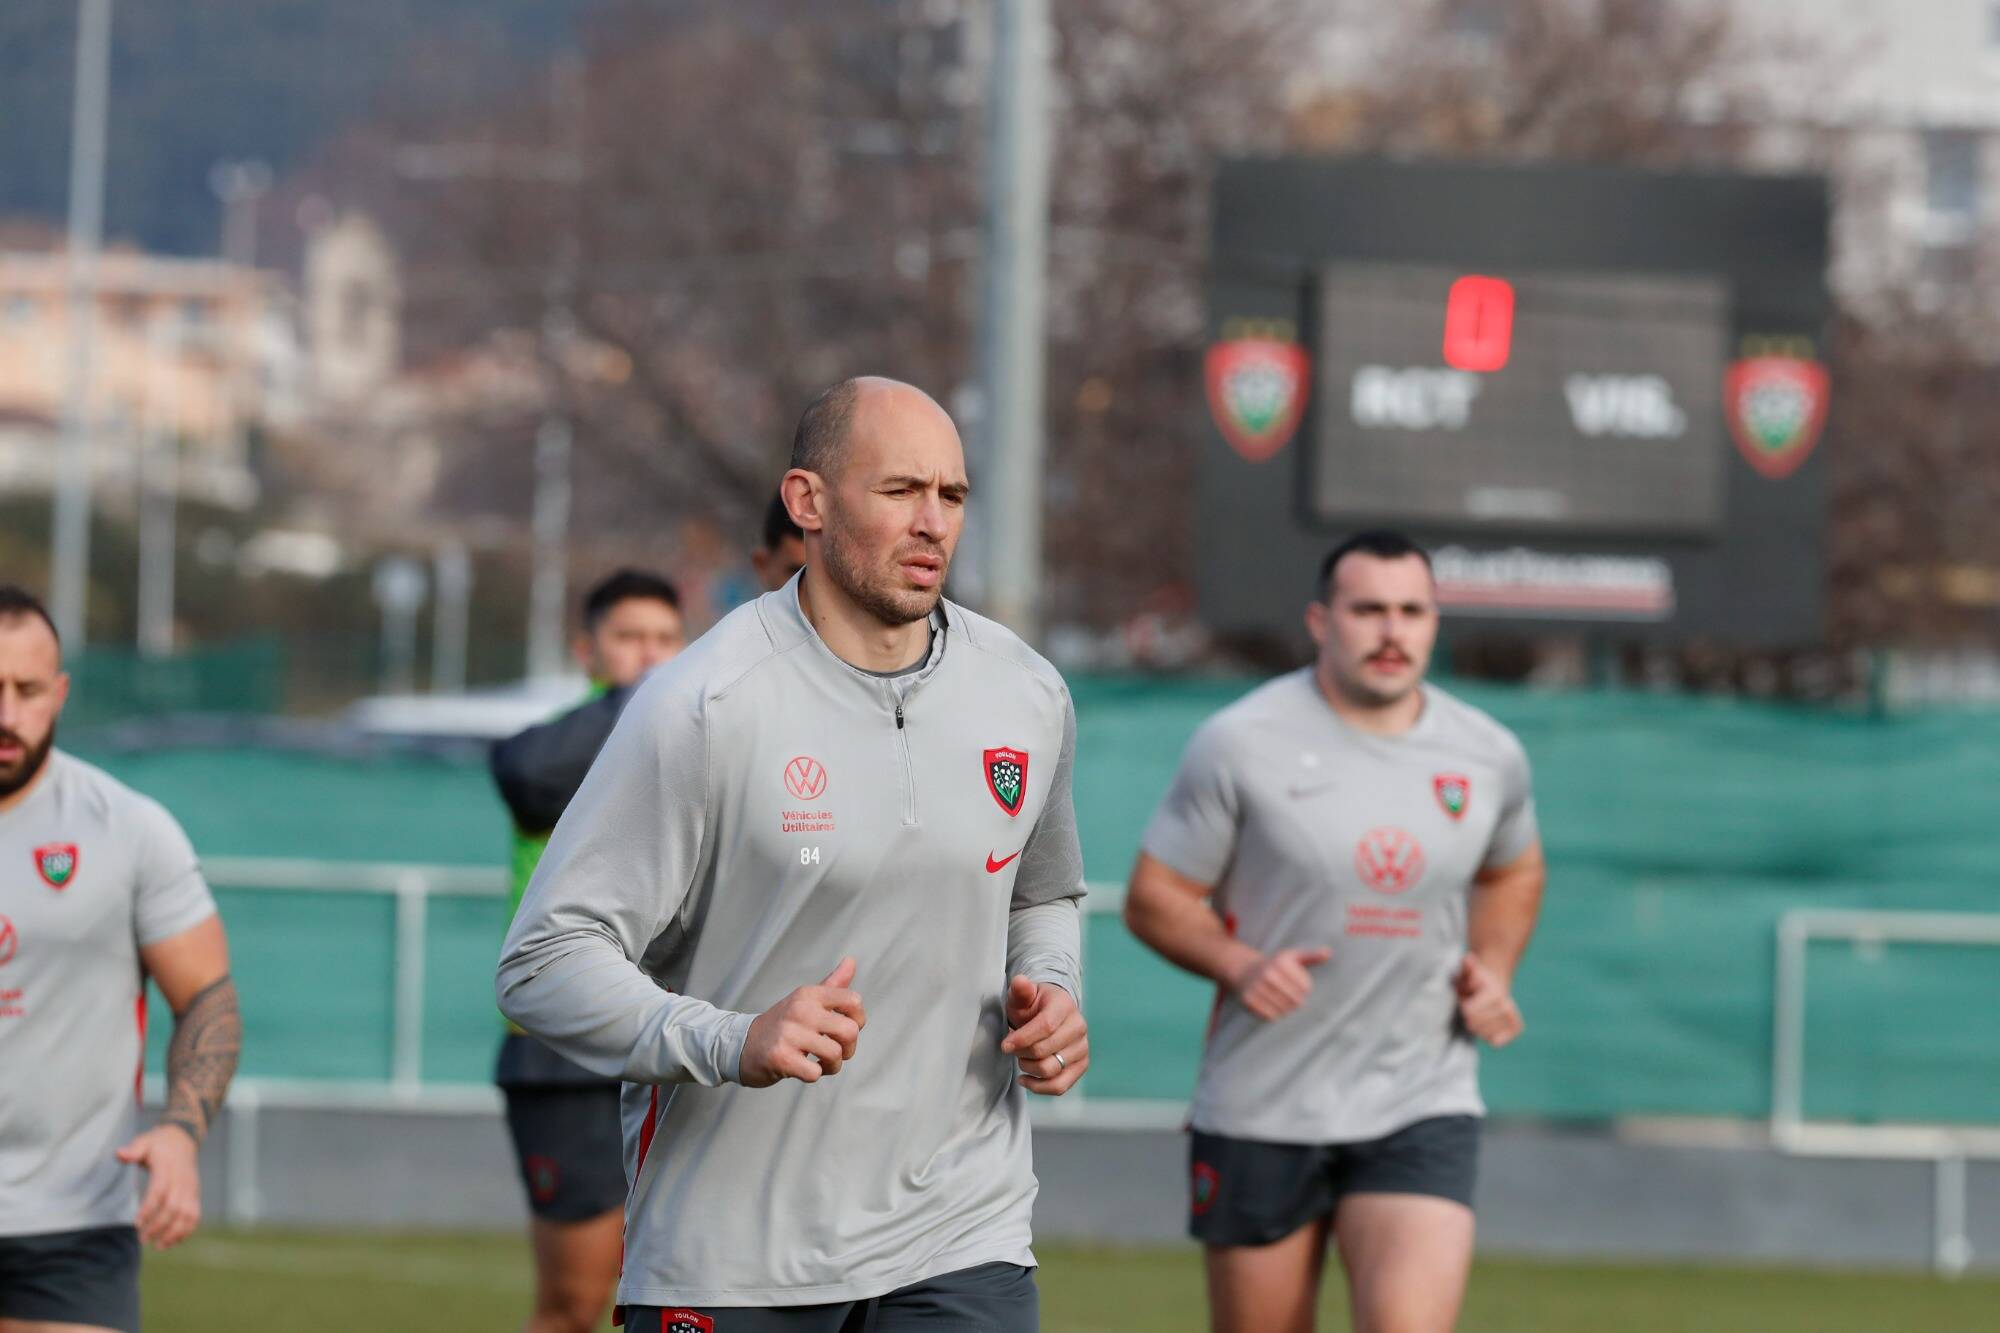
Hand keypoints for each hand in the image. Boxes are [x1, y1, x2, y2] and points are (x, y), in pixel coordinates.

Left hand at [115, 1124, 201, 1248]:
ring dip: (175, 1232)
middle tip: (142, 1239)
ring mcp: (191, 1188)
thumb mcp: (144, 1141)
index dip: (149, 1209)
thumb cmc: (157, 1144)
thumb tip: (119, 1154)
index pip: (160, 1191)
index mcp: (168, 1167)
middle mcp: (182, 1179)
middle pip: (174, 1207)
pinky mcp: (195, 1195)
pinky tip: (172, 1242)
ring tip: (158, 1246)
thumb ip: (132, 1150)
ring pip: (188, 1214)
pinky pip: (195, 1215)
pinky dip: (186, 1231)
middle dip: (159, 1226)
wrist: (182, 1140)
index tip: (136, 1224)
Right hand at [739, 957, 866, 1086]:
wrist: (741, 1044)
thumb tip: (851, 961)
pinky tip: (803, 1068)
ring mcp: (789, 1034)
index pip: (854, 1001)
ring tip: (819, 1062)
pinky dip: (814, 1075)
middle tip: (834, 1051)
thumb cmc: (781, 1024)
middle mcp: (800, 1010)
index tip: (843, 1029)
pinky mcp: (781, 1057)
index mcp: (809, 994)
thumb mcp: (805, 1000)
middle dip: (849, 1048)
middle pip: (850, 1031)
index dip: (858, 1020)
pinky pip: (815, 1072)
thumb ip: (832, 984)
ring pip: (835, 1054)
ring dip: (832, 1066)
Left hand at [1000, 976, 1087, 1094]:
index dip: (1022, 1038)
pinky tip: (1025, 1079)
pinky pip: (1060, 1086)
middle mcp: (1079, 1027)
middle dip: (1021, 1053)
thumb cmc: (1033, 1006)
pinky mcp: (1081, 1066)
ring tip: (1020, 1059)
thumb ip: (1020, 990)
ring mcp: (1082, 1048)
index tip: (1004, 1045)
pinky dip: (1039, 1087)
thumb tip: (1019, 982)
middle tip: (1011, 1049)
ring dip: (1029, 1068)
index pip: (1045, 1026)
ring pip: (1051, 1070)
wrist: (1052, 1015)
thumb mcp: (1023, 996)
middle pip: (1045, 1051)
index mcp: (1065, 1006)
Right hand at [1227, 946, 1331, 1020]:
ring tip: (1283, 1003)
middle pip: (1295, 1001)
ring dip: (1286, 1010)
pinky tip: (1273, 1007)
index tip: (1301, 989)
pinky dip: (1274, 1015)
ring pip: (1283, 1010)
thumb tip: (1328, 953)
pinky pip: (1270, 1017)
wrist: (1246, 970)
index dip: (1306, 991)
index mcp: (1281, 963)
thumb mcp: (1293, 956)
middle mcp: (1268, 974)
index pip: (1305, 988)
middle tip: (1293, 999)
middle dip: (1297, 1002)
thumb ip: (1311, 956)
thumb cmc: (1275, 965)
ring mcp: (1257, 988)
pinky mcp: (1248, 1000)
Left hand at [1455, 953, 1522, 1046]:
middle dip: (1469, 1017)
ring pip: (1484, 1035)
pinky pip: (1495, 1042)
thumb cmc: (1474, 980)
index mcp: (1494, 994)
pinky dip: (1488, 1035)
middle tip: (1473, 1005)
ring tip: (1481, 1012)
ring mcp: (1512, 1018)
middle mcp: (1506, 1006)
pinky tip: (1488, 1023)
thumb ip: (1467, 967)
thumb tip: (1468, 959)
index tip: (1466, 998)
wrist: (1493, 985)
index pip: (1469, 1013)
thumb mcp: (1468, 972)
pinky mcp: (1516, 1029)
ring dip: (1478, 1026)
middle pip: (1474, 1025)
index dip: (1463, 1006)